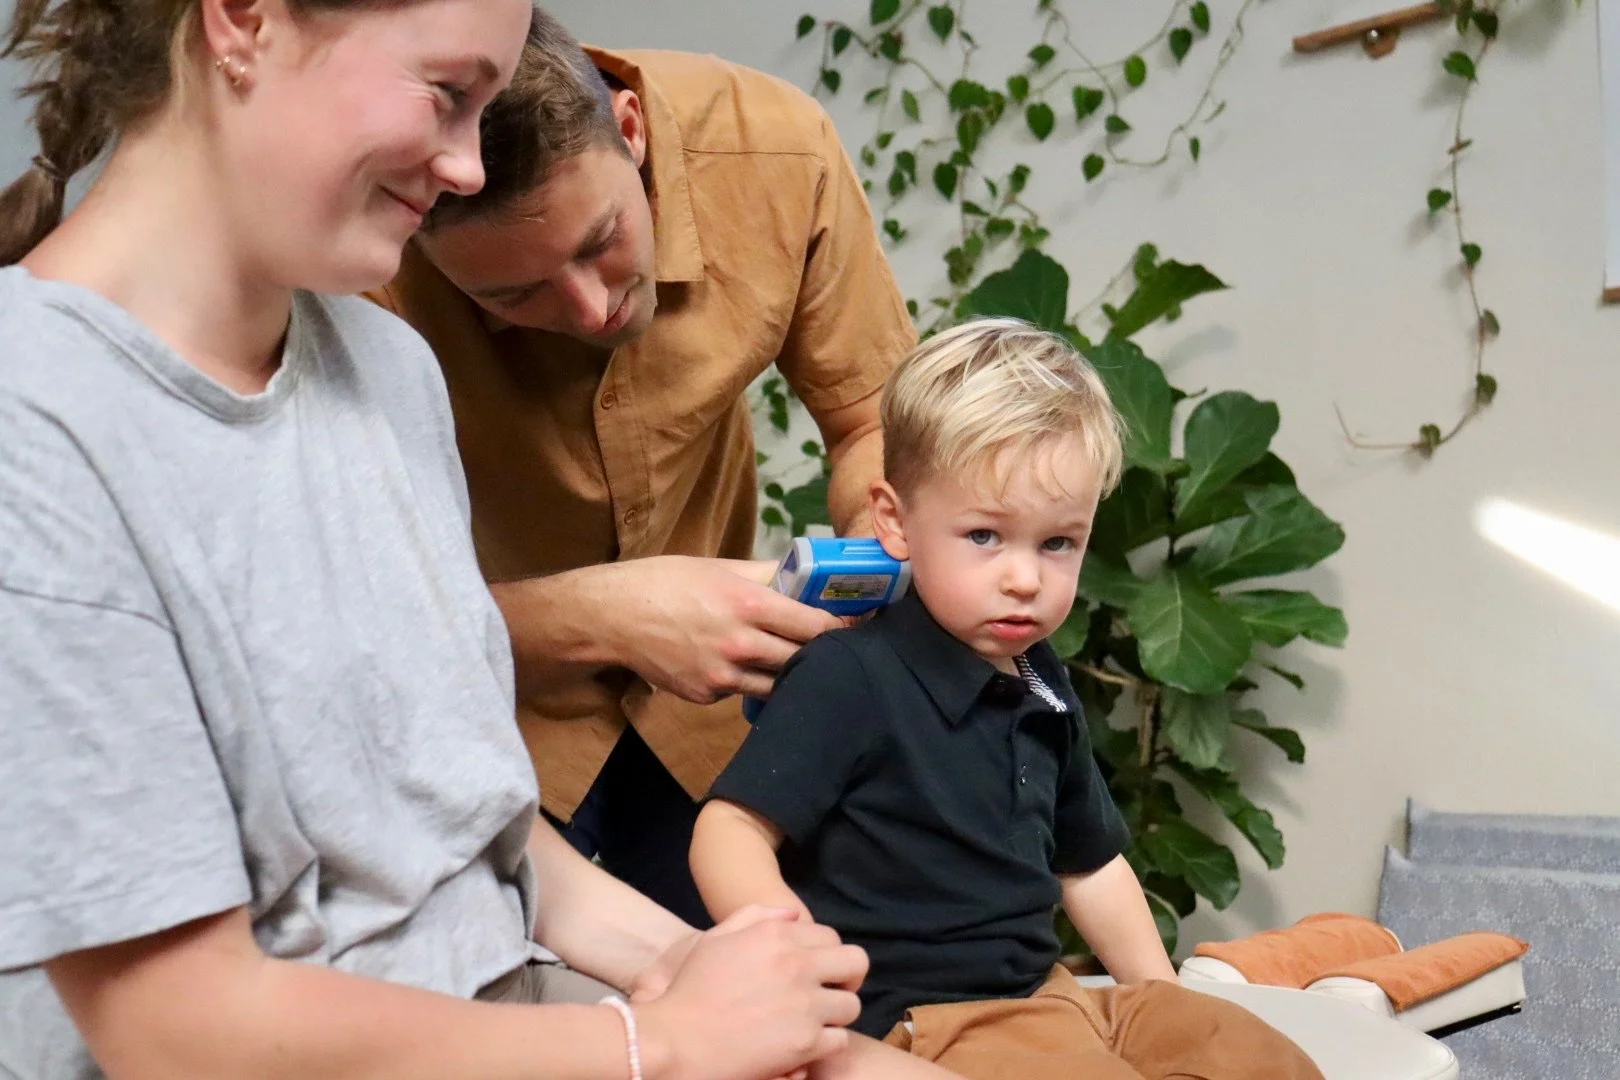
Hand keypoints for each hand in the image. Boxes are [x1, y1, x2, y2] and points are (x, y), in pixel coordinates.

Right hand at [603, 556, 841, 702]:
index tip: (855, 628)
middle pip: (802, 660)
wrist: (612, 617)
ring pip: (778, 685)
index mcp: (748, 606)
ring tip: (795, 662)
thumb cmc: (666, 582)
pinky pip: (742, 692)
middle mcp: (740, 645)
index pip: (814, 626)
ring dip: (788, 673)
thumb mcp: (720, 567)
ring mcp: (722, 678)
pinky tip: (742, 666)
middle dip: (819, 653)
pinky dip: (749, 681)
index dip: (840, 629)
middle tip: (833, 647)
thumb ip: (766, 574)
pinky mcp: (706, 697)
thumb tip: (806, 574)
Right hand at [635, 907, 866, 1079]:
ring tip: (816, 1023)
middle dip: (847, 978)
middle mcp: (797, 965)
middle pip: (856, 963)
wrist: (676, 1041)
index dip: (827, 955)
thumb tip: (792, 915)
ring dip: (837, 1014)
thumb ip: (754, 918)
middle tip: (830, 994)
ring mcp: (805, 1005)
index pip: (831, 936)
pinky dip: (826, 1044)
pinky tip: (807, 1046)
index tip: (817, 972)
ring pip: (852, 1005)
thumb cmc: (690, 991)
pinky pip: (840, 1040)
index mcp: (776, 937)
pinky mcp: (806, 1042)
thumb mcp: (715, 940)